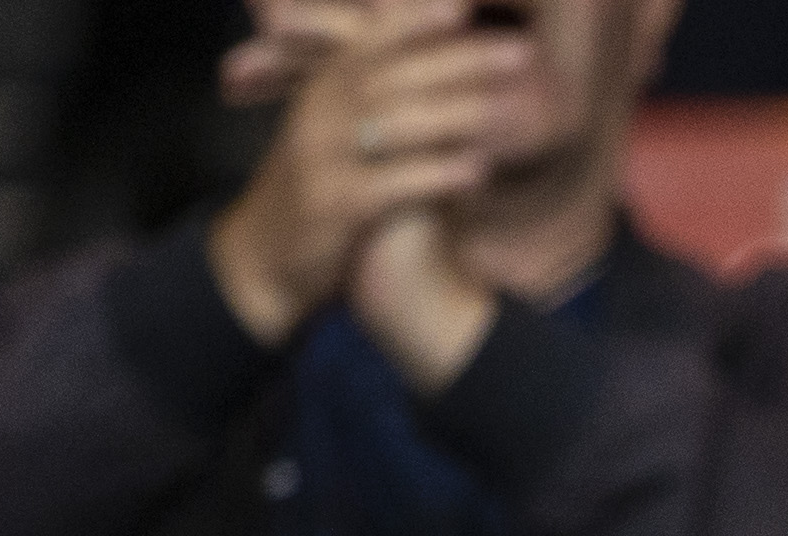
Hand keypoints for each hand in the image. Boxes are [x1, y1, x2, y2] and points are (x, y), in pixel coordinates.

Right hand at [205, 0, 509, 346]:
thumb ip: (379, 98)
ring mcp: (321, 156)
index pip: (374, 40)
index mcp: (323, 85)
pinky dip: (436, 174)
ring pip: (393, 122)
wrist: (265, 258)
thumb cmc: (321, 189)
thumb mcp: (340, 134)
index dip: (416, 20)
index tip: (467, 6)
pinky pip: (390, 183)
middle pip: (396, 74)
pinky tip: (478, 172)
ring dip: (455, 112)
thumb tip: (446, 69)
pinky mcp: (331, 204)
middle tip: (522, 51)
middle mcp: (318, 111)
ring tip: (508, 107)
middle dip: (460, 59)